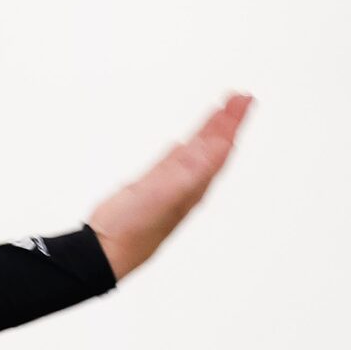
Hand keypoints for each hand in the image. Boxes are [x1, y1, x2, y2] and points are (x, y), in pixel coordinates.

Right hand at [87, 92, 253, 281]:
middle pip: (213, 147)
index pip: (220, 148)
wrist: (106, 251)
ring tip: (222, 112)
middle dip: (227, 122)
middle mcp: (186, 184)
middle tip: (240, 98)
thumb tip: (217, 147)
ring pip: (196, 152)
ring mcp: (168, 186)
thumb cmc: (134, 229)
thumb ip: (192, 170)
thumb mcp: (166, 194)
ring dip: (210, 131)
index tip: (244, 99)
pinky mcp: (149, 187)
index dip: (232, 123)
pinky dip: (186, 149)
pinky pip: (175, 162)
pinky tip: (186, 145)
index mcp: (194, 184)